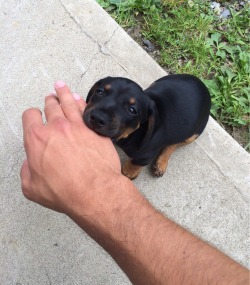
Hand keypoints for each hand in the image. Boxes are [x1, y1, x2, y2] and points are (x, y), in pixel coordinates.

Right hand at [20, 81, 121, 215]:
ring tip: (61, 86)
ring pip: (68, 102)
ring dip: (63, 93)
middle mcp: (56, 128)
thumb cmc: (66, 191)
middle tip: (50, 98)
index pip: (30, 117)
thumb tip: (29, 163)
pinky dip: (81, 101)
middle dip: (49, 101)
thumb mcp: (32, 188)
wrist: (95, 190)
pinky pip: (86, 110)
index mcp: (37, 139)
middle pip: (50, 106)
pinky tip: (79, 98)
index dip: (31, 115)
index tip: (34, 117)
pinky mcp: (94, 129)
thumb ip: (27, 172)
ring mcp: (77, 126)